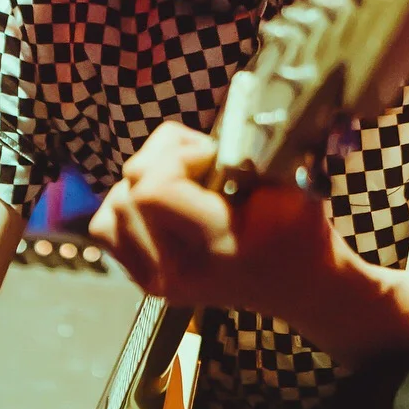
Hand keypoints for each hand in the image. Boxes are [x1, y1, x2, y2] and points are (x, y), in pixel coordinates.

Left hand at [87, 121, 360, 335]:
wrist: (301, 284)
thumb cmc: (300, 231)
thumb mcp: (290, 184)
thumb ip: (243, 154)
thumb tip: (206, 124)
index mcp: (217, 243)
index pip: (152, 188)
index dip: (177, 155)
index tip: (212, 156)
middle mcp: (179, 269)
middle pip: (129, 192)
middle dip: (161, 162)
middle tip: (202, 166)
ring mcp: (159, 280)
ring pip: (112, 208)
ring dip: (142, 184)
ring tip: (182, 184)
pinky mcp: (147, 280)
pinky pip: (108, 229)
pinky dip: (127, 208)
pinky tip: (162, 206)